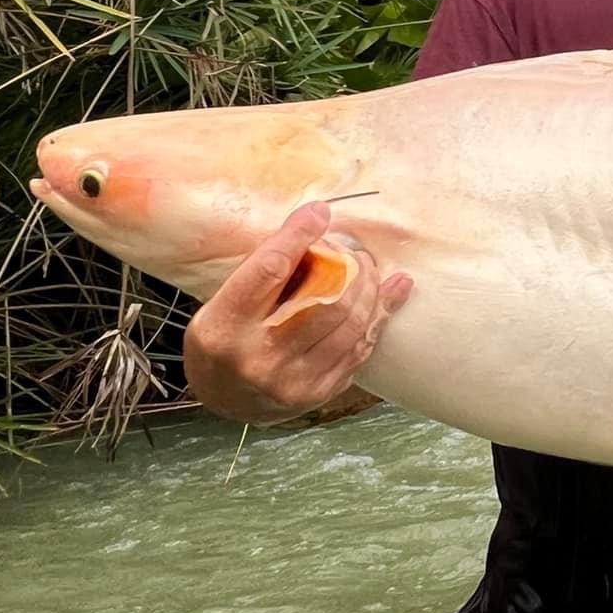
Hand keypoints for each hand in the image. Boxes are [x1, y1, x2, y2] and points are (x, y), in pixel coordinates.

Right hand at [182, 201, 412, 424]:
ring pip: (352, 324)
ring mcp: (291, 381)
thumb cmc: (225, 337)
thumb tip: (316, 222)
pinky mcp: (317, 394)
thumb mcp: (226, 300)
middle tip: (353, 252)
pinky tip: (390, 292)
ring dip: (370, 288)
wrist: (223, 400)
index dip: (298, 236)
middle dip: (349, 266)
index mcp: (226, 325)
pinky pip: (360, 348)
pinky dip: (378, 314)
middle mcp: (258, 357)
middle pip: (326, 299)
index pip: (270, 270)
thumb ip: (264, 269)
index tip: (320, 212)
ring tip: (367, 268)